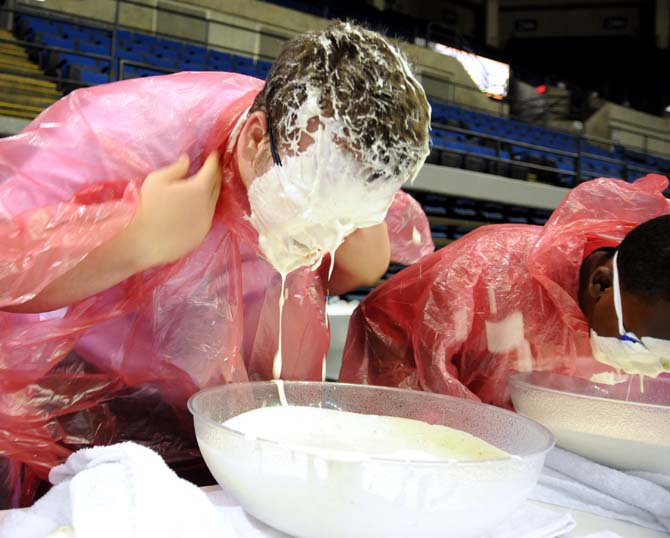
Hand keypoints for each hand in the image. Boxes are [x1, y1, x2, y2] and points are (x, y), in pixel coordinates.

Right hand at [127, 152, 221, 267]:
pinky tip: (197, 206)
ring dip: (211, 191)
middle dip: (215, 174)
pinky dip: (205, 207)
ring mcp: (206, 222)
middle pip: (217, 185)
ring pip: (213, 202)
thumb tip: (187, 160)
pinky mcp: (202, 235)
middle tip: (213, 166)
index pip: (212, 170)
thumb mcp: (157, 180)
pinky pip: (207, 217)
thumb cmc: (147, 206)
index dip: (213, 160)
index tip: (214, 153)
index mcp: (200, 189)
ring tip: (206, 183)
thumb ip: (176, 168)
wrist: (143, 241)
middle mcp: (208, 206)